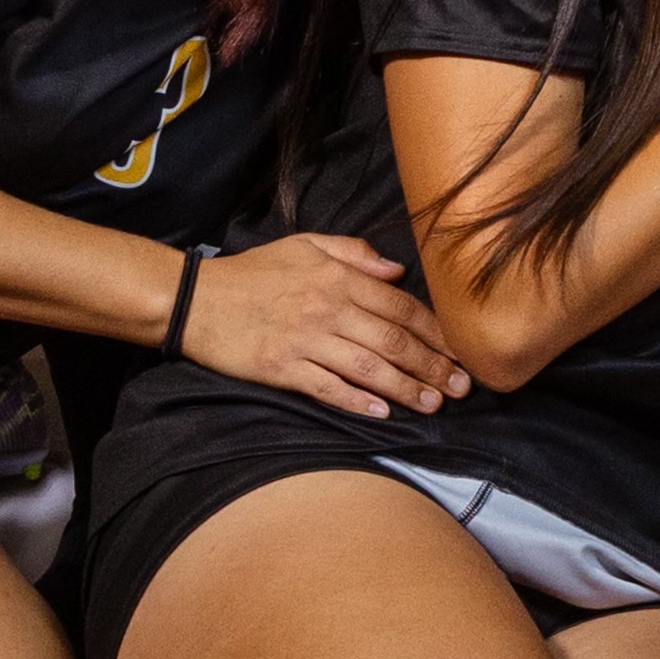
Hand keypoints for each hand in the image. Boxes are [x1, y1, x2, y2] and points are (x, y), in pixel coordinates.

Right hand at [183, 232, 471, 418]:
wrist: (196, 298)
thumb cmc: (253, 272)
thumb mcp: (305, 245)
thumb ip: (354, 253)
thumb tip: (396, 269)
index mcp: (338, 278)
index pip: (400, 306)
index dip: (435, 331)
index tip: (461, 350)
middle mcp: (328, 308)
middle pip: (393, 341)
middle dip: (433, 365)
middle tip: (463, 387)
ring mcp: (305, 340)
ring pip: (368, 367)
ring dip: (406, 388)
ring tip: (434, 404)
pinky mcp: (282, 368)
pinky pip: (328, 387)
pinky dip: (357, 401)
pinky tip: (382, 413)